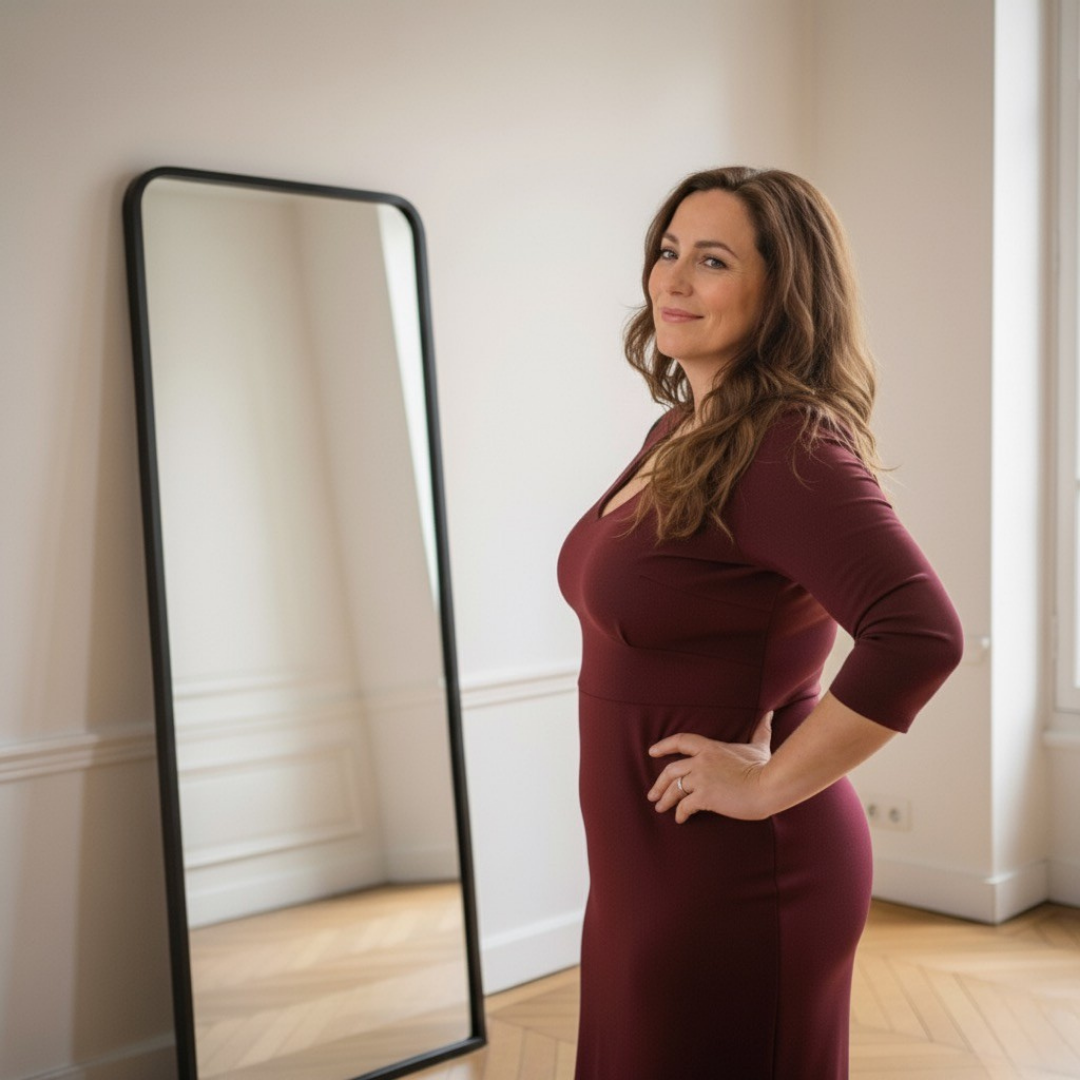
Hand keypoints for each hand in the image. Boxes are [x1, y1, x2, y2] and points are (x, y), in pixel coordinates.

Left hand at [646, 712, 773, 822]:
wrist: (769, 786)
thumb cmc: (765, 768)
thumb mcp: (759, 746)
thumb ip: (760, 730)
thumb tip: (769, 714)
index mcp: (710, 747)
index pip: (680, 741)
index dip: (663, 746)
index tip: (652, 752)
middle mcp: (701, 761)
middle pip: (670, 770)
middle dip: (659, 784)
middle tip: (652, 794)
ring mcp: (701, 778)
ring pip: (674, 789)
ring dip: (665, 800)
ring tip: (660, 808)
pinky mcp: (705, 796)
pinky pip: (685, 805)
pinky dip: (680, 813)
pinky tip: (680, 819)